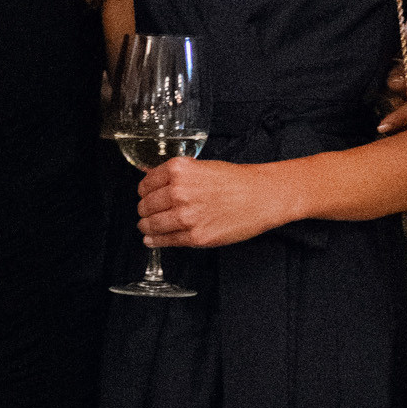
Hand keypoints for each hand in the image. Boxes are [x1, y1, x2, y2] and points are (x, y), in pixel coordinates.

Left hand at [137, 156, 288, 250]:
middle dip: (145, 210)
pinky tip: (151, 240)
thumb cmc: (236, 180)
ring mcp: (185, 216)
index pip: (145, 184)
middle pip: (146, 205)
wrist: (262, 196)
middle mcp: (178, 192)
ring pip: (151, 224)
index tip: (146, 196)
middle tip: (148, 212)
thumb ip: (176, 174)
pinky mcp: (195, 237)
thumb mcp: (201, 167)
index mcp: (178, 170)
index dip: (144, 192)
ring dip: (146, 226)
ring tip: (147, 227)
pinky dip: (155, 241)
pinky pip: (166, 241)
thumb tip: (151, 178)